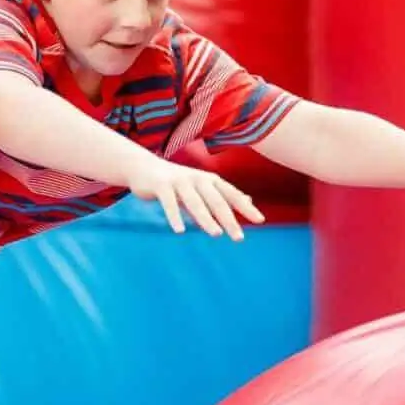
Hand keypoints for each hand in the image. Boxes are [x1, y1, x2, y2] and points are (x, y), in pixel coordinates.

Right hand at [125, 157, 264, 239]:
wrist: (144, 167)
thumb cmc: (177, 181)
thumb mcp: (202, 187)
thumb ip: (223, 195)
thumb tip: (248, 201)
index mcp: (209, 180)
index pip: (231, 194)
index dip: (245, 207)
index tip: (260, 220)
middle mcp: (197, 178)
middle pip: (216, 200)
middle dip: (229, 219)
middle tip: (239, 237)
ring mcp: (179, 181)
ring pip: (195, 202)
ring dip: (206, 219)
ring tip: (216, 234)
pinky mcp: (161, 186)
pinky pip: (169, 203)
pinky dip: (175, 216)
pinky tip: (180, 231)